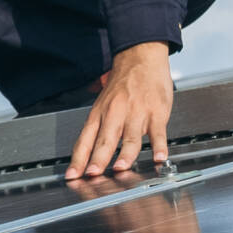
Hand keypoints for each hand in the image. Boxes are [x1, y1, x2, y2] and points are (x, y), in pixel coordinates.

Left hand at [65, 42, 174, 180]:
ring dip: (125, 154)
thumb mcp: (102, 104)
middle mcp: (116, 114)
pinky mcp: (156, 112)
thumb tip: (86, 156)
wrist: (141, 57)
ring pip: (130, 137)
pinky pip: (158, 132)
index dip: (78, 159)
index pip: (85, 140)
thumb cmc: (122, 84)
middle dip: (98, 158)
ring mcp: (137, 113)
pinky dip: (159, 146)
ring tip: (121, 169)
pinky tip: (159, 157)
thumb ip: (97, 130)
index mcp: (100, 114)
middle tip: (92, 174)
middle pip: (105, 140)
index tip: (72, 176)